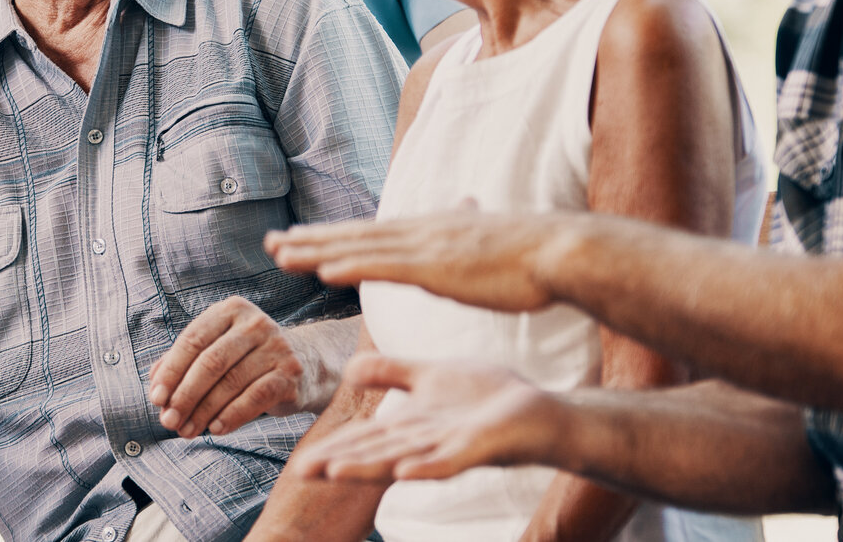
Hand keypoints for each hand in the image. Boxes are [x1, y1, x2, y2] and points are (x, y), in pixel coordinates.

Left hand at [149, 297, 325, 437]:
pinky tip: (215, 429)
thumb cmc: (247, 358)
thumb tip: (154, 384)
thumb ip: (183, 361)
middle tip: (168, 421)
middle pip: (210, 362)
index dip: (171, 371)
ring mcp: (277, 347)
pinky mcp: (291, 373)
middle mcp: (255, 323)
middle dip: (184, 395)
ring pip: (231, 383)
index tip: (156, 399)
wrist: (304, 364)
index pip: (192, 340)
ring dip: (203, 412)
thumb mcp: (216, 350)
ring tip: (186, 431)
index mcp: (231, 310)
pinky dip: (231, 416)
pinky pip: (255, 398)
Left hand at [265, 211, 580, 313]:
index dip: (333, 235)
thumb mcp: (489, 232)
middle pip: (354, 235)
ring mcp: (425, 247)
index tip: (300, 238)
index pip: (371, 232)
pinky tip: (324, 271)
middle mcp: (419, 232)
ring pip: (358, 249)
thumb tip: (466, 202)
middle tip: (268, 243)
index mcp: (430, 229)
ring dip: (316, 252)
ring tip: (280, 256)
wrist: (559, 250)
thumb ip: (470, 221)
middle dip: (309, 239)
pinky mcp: (435, 267)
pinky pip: (384, 268)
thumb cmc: (530, 252)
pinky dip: (351, 267)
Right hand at [293, 355, 565, 482]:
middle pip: (376, 453)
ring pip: (403, 459)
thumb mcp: (429, 376)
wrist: (541, 410)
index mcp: (412, 426)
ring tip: (336, 472)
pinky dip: (426, 467)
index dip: (334, 448)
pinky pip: (449, 461)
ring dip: (370, 468)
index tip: (300, 462)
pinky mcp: (478, 449)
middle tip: (303, 473)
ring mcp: (451, 448)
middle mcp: (425, 443)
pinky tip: (405, 473)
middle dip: (341, 463)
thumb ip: (391, 372)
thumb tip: (349, 368)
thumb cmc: (489, 397)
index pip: (366, 438)